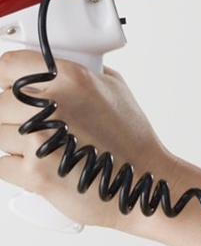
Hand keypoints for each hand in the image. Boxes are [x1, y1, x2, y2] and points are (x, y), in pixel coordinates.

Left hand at [0, 50, 180, 232]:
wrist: (141, 180)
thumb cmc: (130, 137)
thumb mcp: (113, 86)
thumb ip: (80, 71)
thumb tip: (52, 67)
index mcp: (69, 77)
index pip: (8, 65)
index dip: (3, 74)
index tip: (4, 81)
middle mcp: (50, 105)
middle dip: (8, 111)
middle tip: (26, 119)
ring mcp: (38, 141)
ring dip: (10, 138)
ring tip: (36, 143)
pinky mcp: (32, 174)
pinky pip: (2, 164)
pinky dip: (12, 165)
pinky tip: (35, 163)